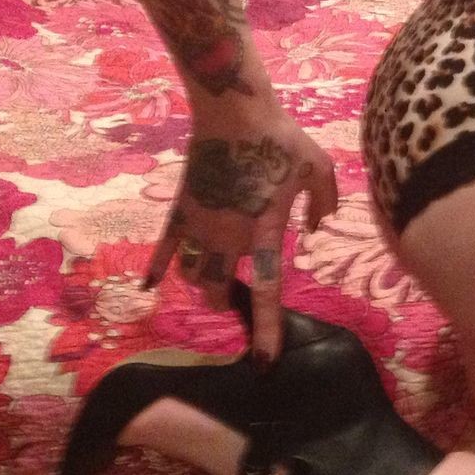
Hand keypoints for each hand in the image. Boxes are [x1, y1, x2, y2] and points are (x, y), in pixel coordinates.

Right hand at [142, 107, 340, 364]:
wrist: (235, 112)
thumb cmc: (281, 139)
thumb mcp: (319, 168)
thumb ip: (325, 202)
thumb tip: (321, 226)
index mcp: (264, 233)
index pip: (266, 292)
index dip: (267, 330)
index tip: (264, 362)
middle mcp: (228, 238)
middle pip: (217, 290)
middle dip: (225, 302)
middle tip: (235, 301)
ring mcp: (200, 226)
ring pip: (191, 274)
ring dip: (200, 284)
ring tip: (212, 284)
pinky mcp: (181, 210)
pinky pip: (163, 246)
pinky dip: (156, 266)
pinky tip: (148, 285)